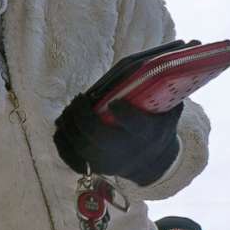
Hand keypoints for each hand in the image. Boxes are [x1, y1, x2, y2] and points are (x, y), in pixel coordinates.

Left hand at [54, 91, 183, 182]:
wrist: (152, 163)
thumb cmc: (157, 129)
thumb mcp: (168, 112)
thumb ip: (166, 92)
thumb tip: (169, 61)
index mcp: (147, 133)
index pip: (135, 125)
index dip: (124, 114)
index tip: (115, 102)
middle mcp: (126, 150)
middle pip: (98, 136)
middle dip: (83, 116)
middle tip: (80, 98)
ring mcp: (109, 162)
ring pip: (81, 146)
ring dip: (69, 125)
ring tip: (69, 108)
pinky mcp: (95, 168)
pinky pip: (72, 159)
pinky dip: (62, 143)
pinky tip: (60, 126)